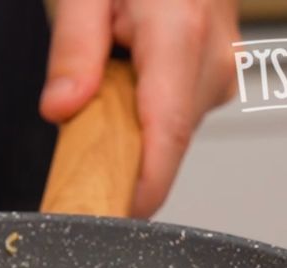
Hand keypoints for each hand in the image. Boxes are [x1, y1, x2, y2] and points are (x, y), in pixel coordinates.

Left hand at [40, 0, 238, 217]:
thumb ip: (72, 48)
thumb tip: (63, 109)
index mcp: (181, 31)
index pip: (166, 137)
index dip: (140, 189)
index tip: (112, 217)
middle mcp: (214, 53)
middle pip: (167, 143)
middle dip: (124, 157)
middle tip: (83, 139)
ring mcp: (223, 64)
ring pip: (173, 133)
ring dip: (135, 132)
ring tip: (110, 88)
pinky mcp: (220, 71)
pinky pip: (179, 116)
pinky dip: (148, 116)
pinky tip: (131, 83)